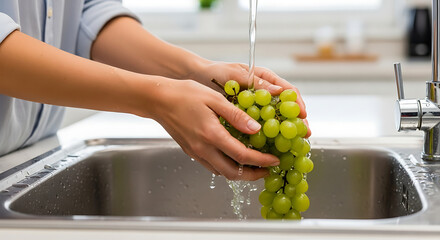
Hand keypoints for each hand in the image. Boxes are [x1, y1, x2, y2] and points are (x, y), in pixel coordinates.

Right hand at [150, 78, 279, 179]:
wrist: (157, 99)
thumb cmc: (184, 94)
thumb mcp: (214, 99)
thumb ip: (236, 115)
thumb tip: (256, 129)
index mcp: (211, 135)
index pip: (242, 156)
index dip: (261, 161)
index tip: (274, 160)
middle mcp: (203, 149)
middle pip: (233, 173)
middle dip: (253, 175)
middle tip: (267, 169)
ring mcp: (195, 152)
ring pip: (221, 172)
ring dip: (240, 173)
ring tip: (254, 165)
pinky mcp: (191, 151)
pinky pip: (212, 166)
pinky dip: (226, 167)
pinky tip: (233, 157)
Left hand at [191, 61, 310, 136]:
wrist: (195, 79)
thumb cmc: (216, 72)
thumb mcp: (236, 74)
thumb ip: (256, 83)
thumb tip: (279, 91)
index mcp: (265, 80)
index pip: (288, 91)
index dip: (297, 104)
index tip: (303, 115)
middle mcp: (263, 94)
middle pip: (285, 109)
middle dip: (295, 122)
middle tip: (303, 134)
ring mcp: (255, 107)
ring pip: (274, 120)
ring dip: (283, 132)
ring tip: (292, 144)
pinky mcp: (245, 117)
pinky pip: (258, 128)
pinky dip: (265, 137)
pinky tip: (269, 146)